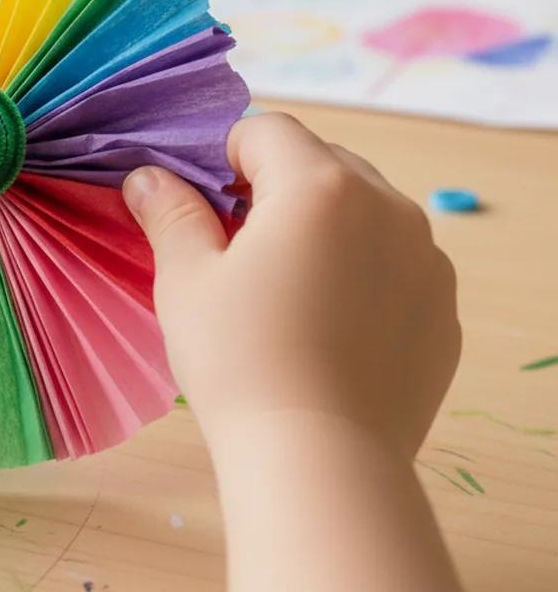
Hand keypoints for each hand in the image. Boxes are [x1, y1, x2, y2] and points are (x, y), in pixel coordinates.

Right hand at [124, 112, 459, 458]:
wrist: (320, 460)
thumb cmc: (240, 360)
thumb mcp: (186, 279)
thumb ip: (170, 212)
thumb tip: (148, 177)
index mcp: (319, 186)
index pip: (267, 131)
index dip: (224, 156)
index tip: (203, 203)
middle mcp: (387, 206)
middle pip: (321, 163)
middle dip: (276, 188)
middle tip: (237, 248)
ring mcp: (426, 258)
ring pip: (364, 211)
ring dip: (324, 226)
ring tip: (287, 290)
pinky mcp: (443, 308)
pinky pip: (396, 262)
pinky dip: (363, 272)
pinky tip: (329, 326)